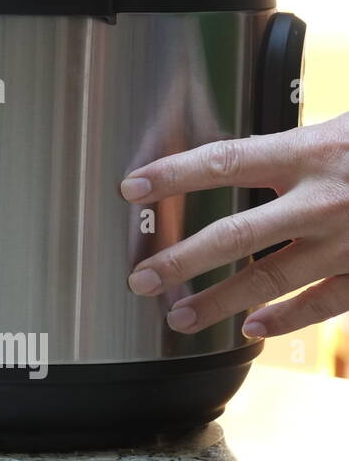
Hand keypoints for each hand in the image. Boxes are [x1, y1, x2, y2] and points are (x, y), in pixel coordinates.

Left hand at [120, 113, 348, 337]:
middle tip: (140, 276)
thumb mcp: (337, 129)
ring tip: (178, 315)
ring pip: (271, 278)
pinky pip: (324, 303)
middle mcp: (324, 200)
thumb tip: (228, 160)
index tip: (132, 188)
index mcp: (310, 152)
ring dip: (218, 301)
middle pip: (236, 234)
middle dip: (182, 259)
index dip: (173, 174)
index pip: (224, 160)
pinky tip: (251, 331)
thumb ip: (289, 147)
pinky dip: (286, 320)